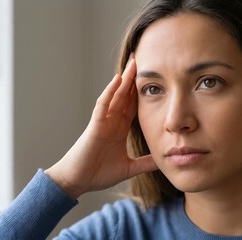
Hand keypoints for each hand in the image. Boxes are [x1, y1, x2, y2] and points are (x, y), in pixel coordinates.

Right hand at [45, 55, 157, 198]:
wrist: (78, 181)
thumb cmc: (98, 173)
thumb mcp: (129, 168)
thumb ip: (145, 163)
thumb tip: (163, 161)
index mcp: (119, 129)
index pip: (134, 106)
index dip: (142, 92)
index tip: (154, 80)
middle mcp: (112, 121)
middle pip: (126, 95)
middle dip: (134, 79)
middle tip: (145, 61)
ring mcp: (103, 121)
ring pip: (115, 95)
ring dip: (124, 79)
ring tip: (134, 62)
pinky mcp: (95, 125)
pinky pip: (103, 104)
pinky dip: (110, 92)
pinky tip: (118, 79)